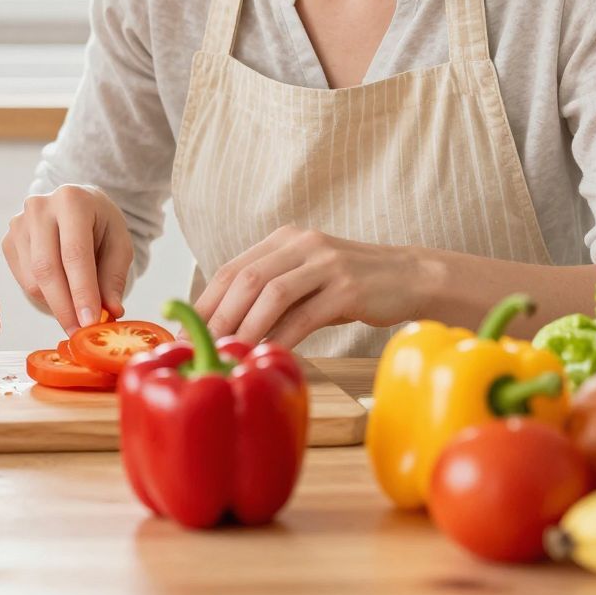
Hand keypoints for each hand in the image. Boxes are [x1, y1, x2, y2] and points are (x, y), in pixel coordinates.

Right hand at [1, 184, 133, 334]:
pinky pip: (24, 282)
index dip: (82, 291)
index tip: (90, 322)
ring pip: (33, 280)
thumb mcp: (119, 244)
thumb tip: (110, 312)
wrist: (75, 207)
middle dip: (64, 307)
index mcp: (71, 201)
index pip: (75, 253)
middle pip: (47, 268)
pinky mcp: (8, 241)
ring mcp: (19, 224)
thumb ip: (114, 277)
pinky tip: (61, 295)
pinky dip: (44, 298)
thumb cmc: (100, 225)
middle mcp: (39, 207)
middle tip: (79, 332)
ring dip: (56, 305)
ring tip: (76, 313)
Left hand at [194, 225, 427, 350]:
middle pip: (246, 278)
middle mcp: (302, 244)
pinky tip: (270, 355)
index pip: (233, 268)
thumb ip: (273, 294)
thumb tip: (225, 328)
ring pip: (271, 294)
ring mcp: (326, 263)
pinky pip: (305, 315)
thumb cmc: (352, 286)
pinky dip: (282, 338)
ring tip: (228, 355)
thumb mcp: (308, 280)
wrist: (409, 277)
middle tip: (201, 348)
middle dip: (218, 316)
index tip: (186, 330)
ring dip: (245, 327)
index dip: (205, 300)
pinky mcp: (347, 287)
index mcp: (286, 239)